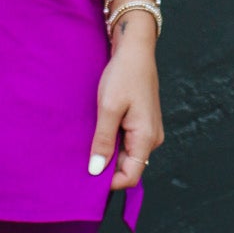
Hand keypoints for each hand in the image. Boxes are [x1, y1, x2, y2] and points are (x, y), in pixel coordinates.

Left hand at [88, 29, 162, 191]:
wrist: (135, 49)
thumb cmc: (123, 75)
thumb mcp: (108, 108)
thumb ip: (103, 141)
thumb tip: (97, 170)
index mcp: (146, 138)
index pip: (131, 176)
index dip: (110, 183)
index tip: (87, 177)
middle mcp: (152, 138)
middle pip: (129, 166)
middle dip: (107, 167)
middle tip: (82, 159)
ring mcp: (148, 130)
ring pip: (127, 154)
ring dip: (109, 152)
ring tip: (88, 142)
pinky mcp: (143, 122)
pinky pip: (128, 141)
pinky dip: (113, 141)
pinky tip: (98, 131)